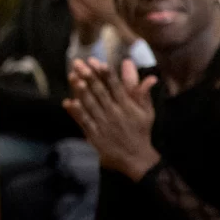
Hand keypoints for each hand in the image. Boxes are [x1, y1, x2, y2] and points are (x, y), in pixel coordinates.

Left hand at [64, 58, 159, 178]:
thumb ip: (143, 94)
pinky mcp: (95, 135)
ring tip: (73, 77)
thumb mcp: (147, 112)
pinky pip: (85, 122)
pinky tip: (68, 102)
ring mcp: (104, 124)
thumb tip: (150, 77)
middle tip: (79, 64)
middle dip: (89, 77)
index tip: (96, 62)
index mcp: (128, 107)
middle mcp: (115, 113)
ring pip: (91, 105)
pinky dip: (77, 112)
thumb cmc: (141, 132)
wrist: (136, 158)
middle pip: (101, 92)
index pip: (116, 86)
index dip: (105, 73)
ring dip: (81, 91)